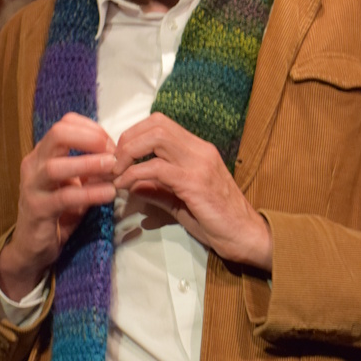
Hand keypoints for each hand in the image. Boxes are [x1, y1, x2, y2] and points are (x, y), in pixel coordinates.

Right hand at [0, 113, 116, 299]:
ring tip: (112, 167)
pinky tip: (108, 193)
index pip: (65, 123)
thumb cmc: (58, 211)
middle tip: (113, 151)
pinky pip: (64, 198)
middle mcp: (34, 164)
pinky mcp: (37, 209)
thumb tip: (118, 154)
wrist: (33, 247)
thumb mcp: (75, 183)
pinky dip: (88, 193)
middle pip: (58, 134)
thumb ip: (91, 167)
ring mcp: (32, 186)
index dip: (92, 129)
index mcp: (43, 153)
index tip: (112, 143)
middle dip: (89, 138)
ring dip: (88, 164)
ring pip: (56, 166)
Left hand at [112, 113, 271, 271]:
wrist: (246, 236)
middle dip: (127, 139)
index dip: (134, 133)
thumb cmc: (218, 221)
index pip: (161, 123)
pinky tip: (125, 186)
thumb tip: (133, 184)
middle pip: (156, 124)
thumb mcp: (183, 202)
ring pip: (156, 138)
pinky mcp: (195, 183)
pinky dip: (134, 174)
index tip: (119, 155)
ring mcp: (199, 164)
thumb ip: (159, 190)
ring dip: (129, 152)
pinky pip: (157, 168)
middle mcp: (200, 150)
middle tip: (114, 162)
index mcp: (198, 150)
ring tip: (116, 172)